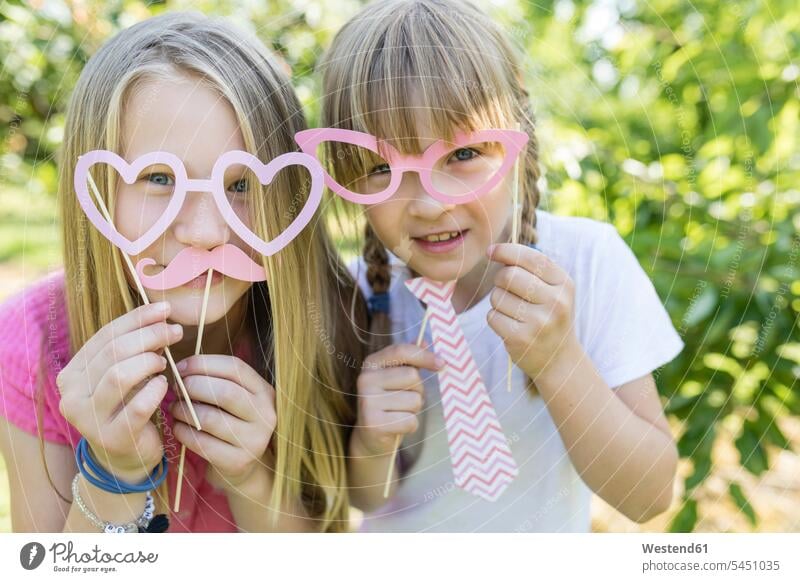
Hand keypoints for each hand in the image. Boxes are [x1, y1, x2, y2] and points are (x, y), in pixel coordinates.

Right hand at [56, 302, 182, 481]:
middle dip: (149, 336)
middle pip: (113, 352)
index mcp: (71, 375)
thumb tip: (162, 315)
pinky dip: (155, 390)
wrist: (126, 457)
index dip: (137, 319)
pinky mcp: (113, 438)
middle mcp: (72, 396)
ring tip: (165, 362)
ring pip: (119, 376)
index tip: (165, 309)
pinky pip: (137, 406)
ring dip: (149, 361)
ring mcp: (89, 419)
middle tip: (175, 332)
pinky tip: (164, 386)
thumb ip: (134, 347)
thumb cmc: (127, 407)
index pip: (105, 336)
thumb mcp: (125, 374)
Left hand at [170, 355, 275, 489]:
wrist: (244, 467)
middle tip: (176, 388)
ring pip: (209, 418)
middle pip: (224, 392)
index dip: (204, 363)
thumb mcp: (236, 399)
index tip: (181, 367)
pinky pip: (201, 442)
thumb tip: (183, 368)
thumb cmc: (232, 423)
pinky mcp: (237, 461)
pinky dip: (182, 432)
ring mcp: (253, 440)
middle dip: (193, 386)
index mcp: (265, 392)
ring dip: (183, 410)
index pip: (235, 367)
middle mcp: (265, 415)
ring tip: (175, 408)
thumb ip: (218, 380)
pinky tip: (178, 427)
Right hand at [352, 343, 441, 456]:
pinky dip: (410, 426)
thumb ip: (409, 360)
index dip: (425, 356)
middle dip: (418, 390)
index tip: (442, 364)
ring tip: (399, 413)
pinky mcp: (373, 424)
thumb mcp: (397, 378)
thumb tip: (424, 341)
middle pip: (412, 376)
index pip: (401, 351)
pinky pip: (410, 421)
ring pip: (414, 400)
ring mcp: (367, 401)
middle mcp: (365, 379)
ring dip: (414, 410)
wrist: (370, 437)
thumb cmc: (390, 403)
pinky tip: (396, 426)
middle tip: (405, 400)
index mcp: (371, 363)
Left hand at [486, 243, 579, 379]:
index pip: (531, 258)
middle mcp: (555, 302)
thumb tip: (495, 251)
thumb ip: (530, 268)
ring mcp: (539, 322)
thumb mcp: (553, 289)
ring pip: (497, 296)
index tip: (491, 251)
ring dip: (497, 301)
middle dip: (499, 280)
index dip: (506, 250)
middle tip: (506, 289)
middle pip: (508, 275)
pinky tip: (510, 325)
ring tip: (513, 311)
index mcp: (564, 284)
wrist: (559, 359)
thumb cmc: (549, 316)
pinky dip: (495, 318)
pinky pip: (492, 316)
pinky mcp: (521, 339)